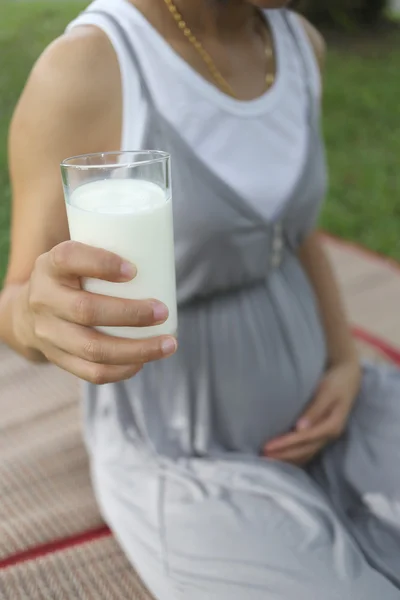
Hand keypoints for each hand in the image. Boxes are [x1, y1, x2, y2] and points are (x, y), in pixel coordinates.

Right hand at [21, 241, 176, 383]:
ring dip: (136, 349)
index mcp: (50, 266)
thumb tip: (159, 246)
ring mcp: (48, 333)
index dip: (102, 263)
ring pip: (92, 348)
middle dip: (131, 314)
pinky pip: (91, 372)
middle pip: (86, 310)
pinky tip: (144, 362)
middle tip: (162, 311)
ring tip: (168, 344)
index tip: (134, 270)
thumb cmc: (69, 278)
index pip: (69, 258)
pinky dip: (122, 370)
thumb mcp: (75, 258)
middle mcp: (43, 298)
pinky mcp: (57, 358)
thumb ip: (106, 251)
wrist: (26, 314)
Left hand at [264, 360, 360, 465]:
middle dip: (283, 455)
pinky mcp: (322, 434)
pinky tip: (282, 457)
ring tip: (268, 460)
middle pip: (304, 451)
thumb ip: (314, 409)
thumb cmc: (336, 382)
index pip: (305, 438)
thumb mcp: (327, 392)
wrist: (348, 377)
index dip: (286, 444)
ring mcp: (327, 437)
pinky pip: (307, 451)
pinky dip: (294, 456)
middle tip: (262, 457)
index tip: (268, 447)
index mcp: (332, 425)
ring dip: (287, 459)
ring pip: (306, 454)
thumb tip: (300, 428)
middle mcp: (330, 435)